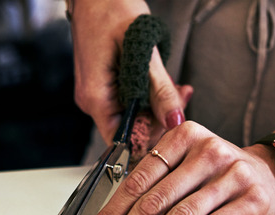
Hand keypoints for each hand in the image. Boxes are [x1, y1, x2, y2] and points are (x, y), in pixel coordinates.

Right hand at [71, 0, 189, 143]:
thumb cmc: (111, 9)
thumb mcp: (143, 51)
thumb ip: (160, 90)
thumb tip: (174, 120)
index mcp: (95, 96)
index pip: (120, 141)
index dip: (147, 140)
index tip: (171, 129)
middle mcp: (92, 100)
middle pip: (129, 129)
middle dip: (158, 119)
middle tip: (181, 98)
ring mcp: (97, 92)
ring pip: (132, 114)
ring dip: (156, 105)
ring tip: (176, 87)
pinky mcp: (104, 84)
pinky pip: (128, 100)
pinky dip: (147, 94)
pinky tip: (162, 81)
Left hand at [81, 121, 274, 214]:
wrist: (274, 175)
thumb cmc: (217, 175)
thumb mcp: (185, 167)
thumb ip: (152, 185)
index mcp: (182, 137)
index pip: (137, 180)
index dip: (110, 214)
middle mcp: (207, 151)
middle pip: (154, 201)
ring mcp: (232, 175)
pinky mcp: (251, 201)